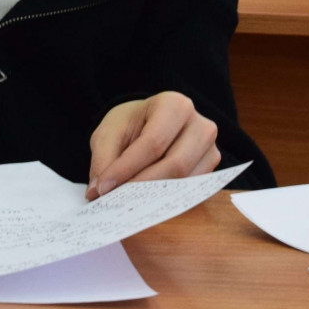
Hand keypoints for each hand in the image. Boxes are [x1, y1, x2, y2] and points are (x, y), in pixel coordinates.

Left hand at [86, 92, 219, 199]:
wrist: (149, 124)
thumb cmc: (132, 125)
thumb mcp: (109, 134)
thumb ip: (103, 160)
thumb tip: (97, 192)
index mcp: (175, 105)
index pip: (153, 142)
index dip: (127, 168)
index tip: (102, 188)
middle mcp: (200, 125)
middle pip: (175, 165)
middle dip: (141, 186)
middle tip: (114, 201)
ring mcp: (210, 148)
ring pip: (185, 182)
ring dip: (153, 197)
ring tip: (125, 203)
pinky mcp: (210, 170)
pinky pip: (190, 192)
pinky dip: (165, 200)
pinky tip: (143, 203)